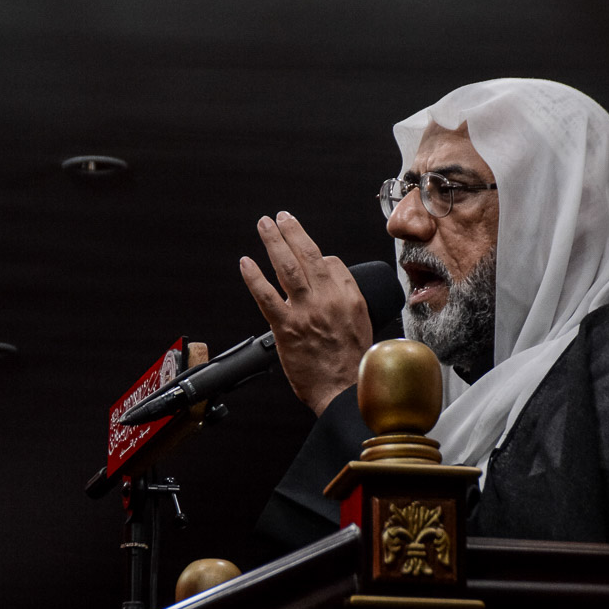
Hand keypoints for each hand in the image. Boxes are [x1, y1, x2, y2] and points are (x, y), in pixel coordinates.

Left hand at [240, 212, 372, 415]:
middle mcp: (328, 300)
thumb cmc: (354, 363)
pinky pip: (266, 296)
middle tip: (280, 217)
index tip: (308, 254)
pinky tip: (246, 263)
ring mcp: (306, 312)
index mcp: (349, 297)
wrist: (345, 390)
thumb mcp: (362, 322)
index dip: (317, 256)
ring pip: (287, 268)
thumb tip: (332, 277)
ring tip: (265, 226)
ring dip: (273, 242)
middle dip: (292, 231)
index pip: (331, 263)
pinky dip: (254, 277)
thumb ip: (347, 297)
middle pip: (308, 255)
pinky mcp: (286, 328)